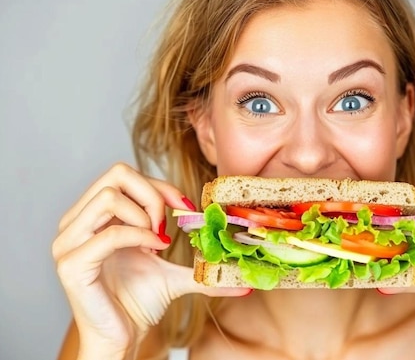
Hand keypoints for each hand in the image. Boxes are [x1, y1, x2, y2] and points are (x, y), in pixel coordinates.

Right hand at [52, 163, 249, 357]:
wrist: (121, 338)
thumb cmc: (137, 303)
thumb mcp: (172, 272)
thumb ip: (202, 266)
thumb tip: (248, 281)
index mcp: (92, 217)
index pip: (125, 175)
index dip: (161, 185)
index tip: (186, 207)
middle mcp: (75, 223)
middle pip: (115, 174)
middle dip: (152, 194)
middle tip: (167, 224)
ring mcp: (68, 242)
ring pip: (108, 196)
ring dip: (144, 214)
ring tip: (157, 240)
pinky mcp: (72, 264)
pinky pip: (110, 234)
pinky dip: (139, 236)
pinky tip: (153, 250)